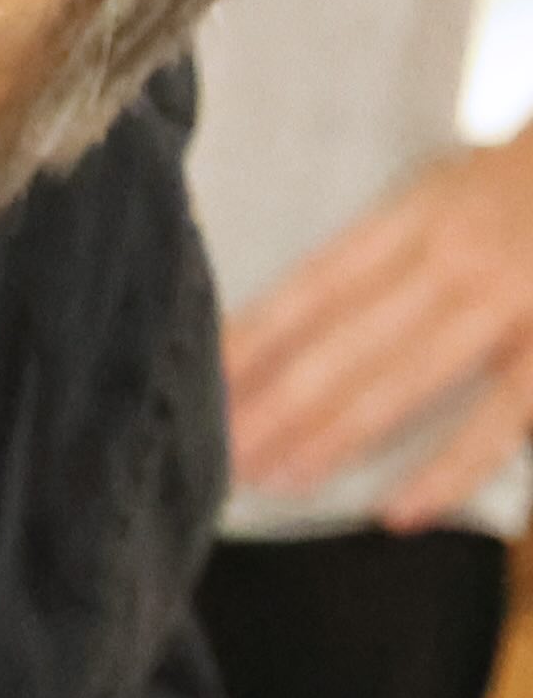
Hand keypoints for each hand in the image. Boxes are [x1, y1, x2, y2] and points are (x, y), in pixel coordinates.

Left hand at [220, 135, 532, 520]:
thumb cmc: (520, 186)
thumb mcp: (444, 188)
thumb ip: (379, 249)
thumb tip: (280, 324)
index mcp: (414, 216)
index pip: (311, 289)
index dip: (250, 342)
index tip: (198, 389)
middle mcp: (454, 255)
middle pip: (341, 342)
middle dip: (273, 405)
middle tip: (218, 457)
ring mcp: (508, 300)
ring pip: (403, 381)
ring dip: (332, 438)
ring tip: (276, 481)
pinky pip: (500, 416)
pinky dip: (449, 468)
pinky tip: (397, 512)